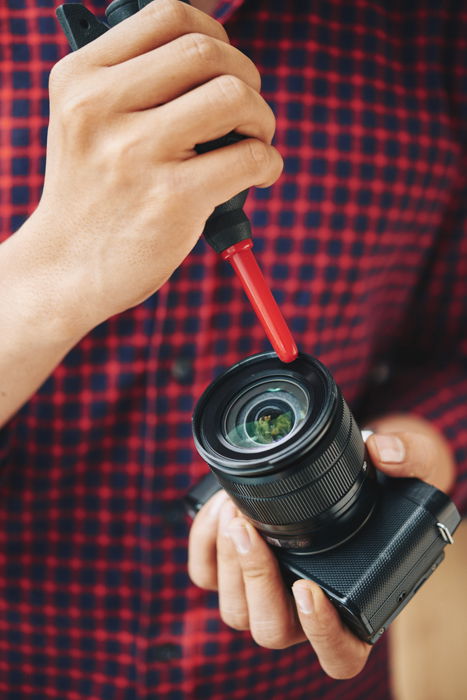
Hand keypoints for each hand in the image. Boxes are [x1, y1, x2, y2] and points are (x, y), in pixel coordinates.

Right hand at [13, 0, 281, 339]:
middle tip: (245, 113)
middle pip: (208, 52)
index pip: (168, 16)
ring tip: (251, 143)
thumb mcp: (85, 125)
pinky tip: (256, 176)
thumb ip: (130, 85)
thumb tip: (210, 52)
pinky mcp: (172, 199)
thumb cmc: (90, 197)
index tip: (224, 65)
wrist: (65, 269)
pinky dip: (268, 163)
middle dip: (246, 77)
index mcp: (81, 79)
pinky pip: (250, 158)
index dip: (214, 33)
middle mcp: (102, 108)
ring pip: (235, 97)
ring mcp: (136, 154)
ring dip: (261, 119)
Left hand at [188, 414, 454, 678]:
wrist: (346, 471)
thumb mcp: (413, 462)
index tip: (307, 588)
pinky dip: (203, 542)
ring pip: (233, 609)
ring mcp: (267, 593)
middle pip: (271, 629)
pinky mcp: (232, 570)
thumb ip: (410, 456)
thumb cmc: (385, 483)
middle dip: (254, 577)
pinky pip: (204, 576)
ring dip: (226, 557)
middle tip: (249, 525)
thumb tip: (384, 453)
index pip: (340, 653)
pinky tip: (220, 507)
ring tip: (236, 505)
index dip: (321, 633)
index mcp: (355, 603)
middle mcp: (307, 610)